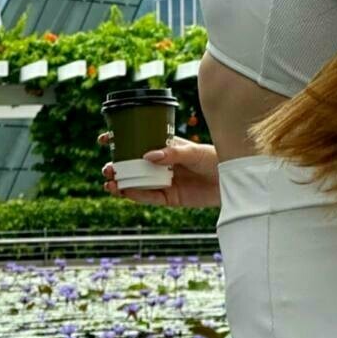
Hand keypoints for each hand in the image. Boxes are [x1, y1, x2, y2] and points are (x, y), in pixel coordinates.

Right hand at [98, 131, 220, 207]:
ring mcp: (164, 181)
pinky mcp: (170, 198)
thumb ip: (173, 153)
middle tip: (107, 169)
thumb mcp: (195, 152)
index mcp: (165, 146)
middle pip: (133, 165)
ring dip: (122, 183)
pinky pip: (149, 197)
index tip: (104, 139)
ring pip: (137, 182)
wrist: (232, 180)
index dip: (120, 140)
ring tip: (110, 183)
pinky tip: (124, 191)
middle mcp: (161, 164)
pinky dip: (136, 195)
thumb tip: (148, 155)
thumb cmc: (216, 158)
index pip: (139, 141)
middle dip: (117, 167)